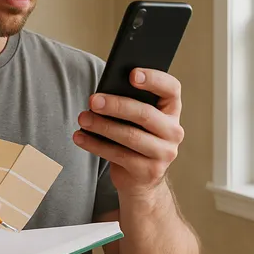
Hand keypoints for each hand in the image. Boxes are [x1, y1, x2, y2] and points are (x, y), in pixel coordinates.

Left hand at [73, 68, 184, 196]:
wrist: (140, 179)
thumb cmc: (134, 137)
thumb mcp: (136, 119)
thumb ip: (129, 103)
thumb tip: (103, 94)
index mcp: (172, 110)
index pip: (171, 88)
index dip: (154, 79)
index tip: (131, 74)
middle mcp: (173, 132)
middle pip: (146, 114)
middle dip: (116, 106)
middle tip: (93, 100)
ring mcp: (164, 154)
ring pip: (131, 136)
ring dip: (102, 126)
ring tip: (83, 118)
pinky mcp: (149, 171)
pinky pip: (119, 155)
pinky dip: (96, 145)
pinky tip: (80, 137)